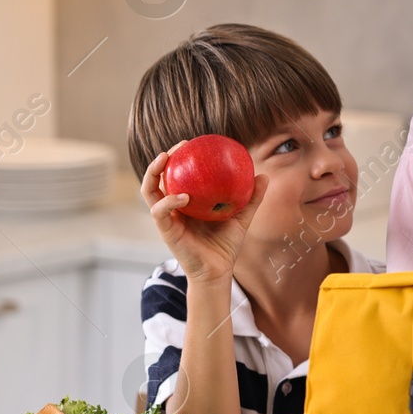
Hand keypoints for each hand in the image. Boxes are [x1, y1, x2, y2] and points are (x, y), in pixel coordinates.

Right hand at [141, 143, 266, 285]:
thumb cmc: (226, 244)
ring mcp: (167, 218)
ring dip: (153, 173)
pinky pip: (160, 211)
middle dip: (163, 159)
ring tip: (165, 159)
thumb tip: (263, 175)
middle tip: (179, 146)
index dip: (180, 157)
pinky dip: (168, 201)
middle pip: (158, 177)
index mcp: (187, 201)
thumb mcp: (242, 217)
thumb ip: (251, 198)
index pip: (177, 174)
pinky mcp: (165, 230)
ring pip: (149, 191)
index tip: (191, 143)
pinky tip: (182, 196)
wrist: (218, 270)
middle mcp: (173, 207)